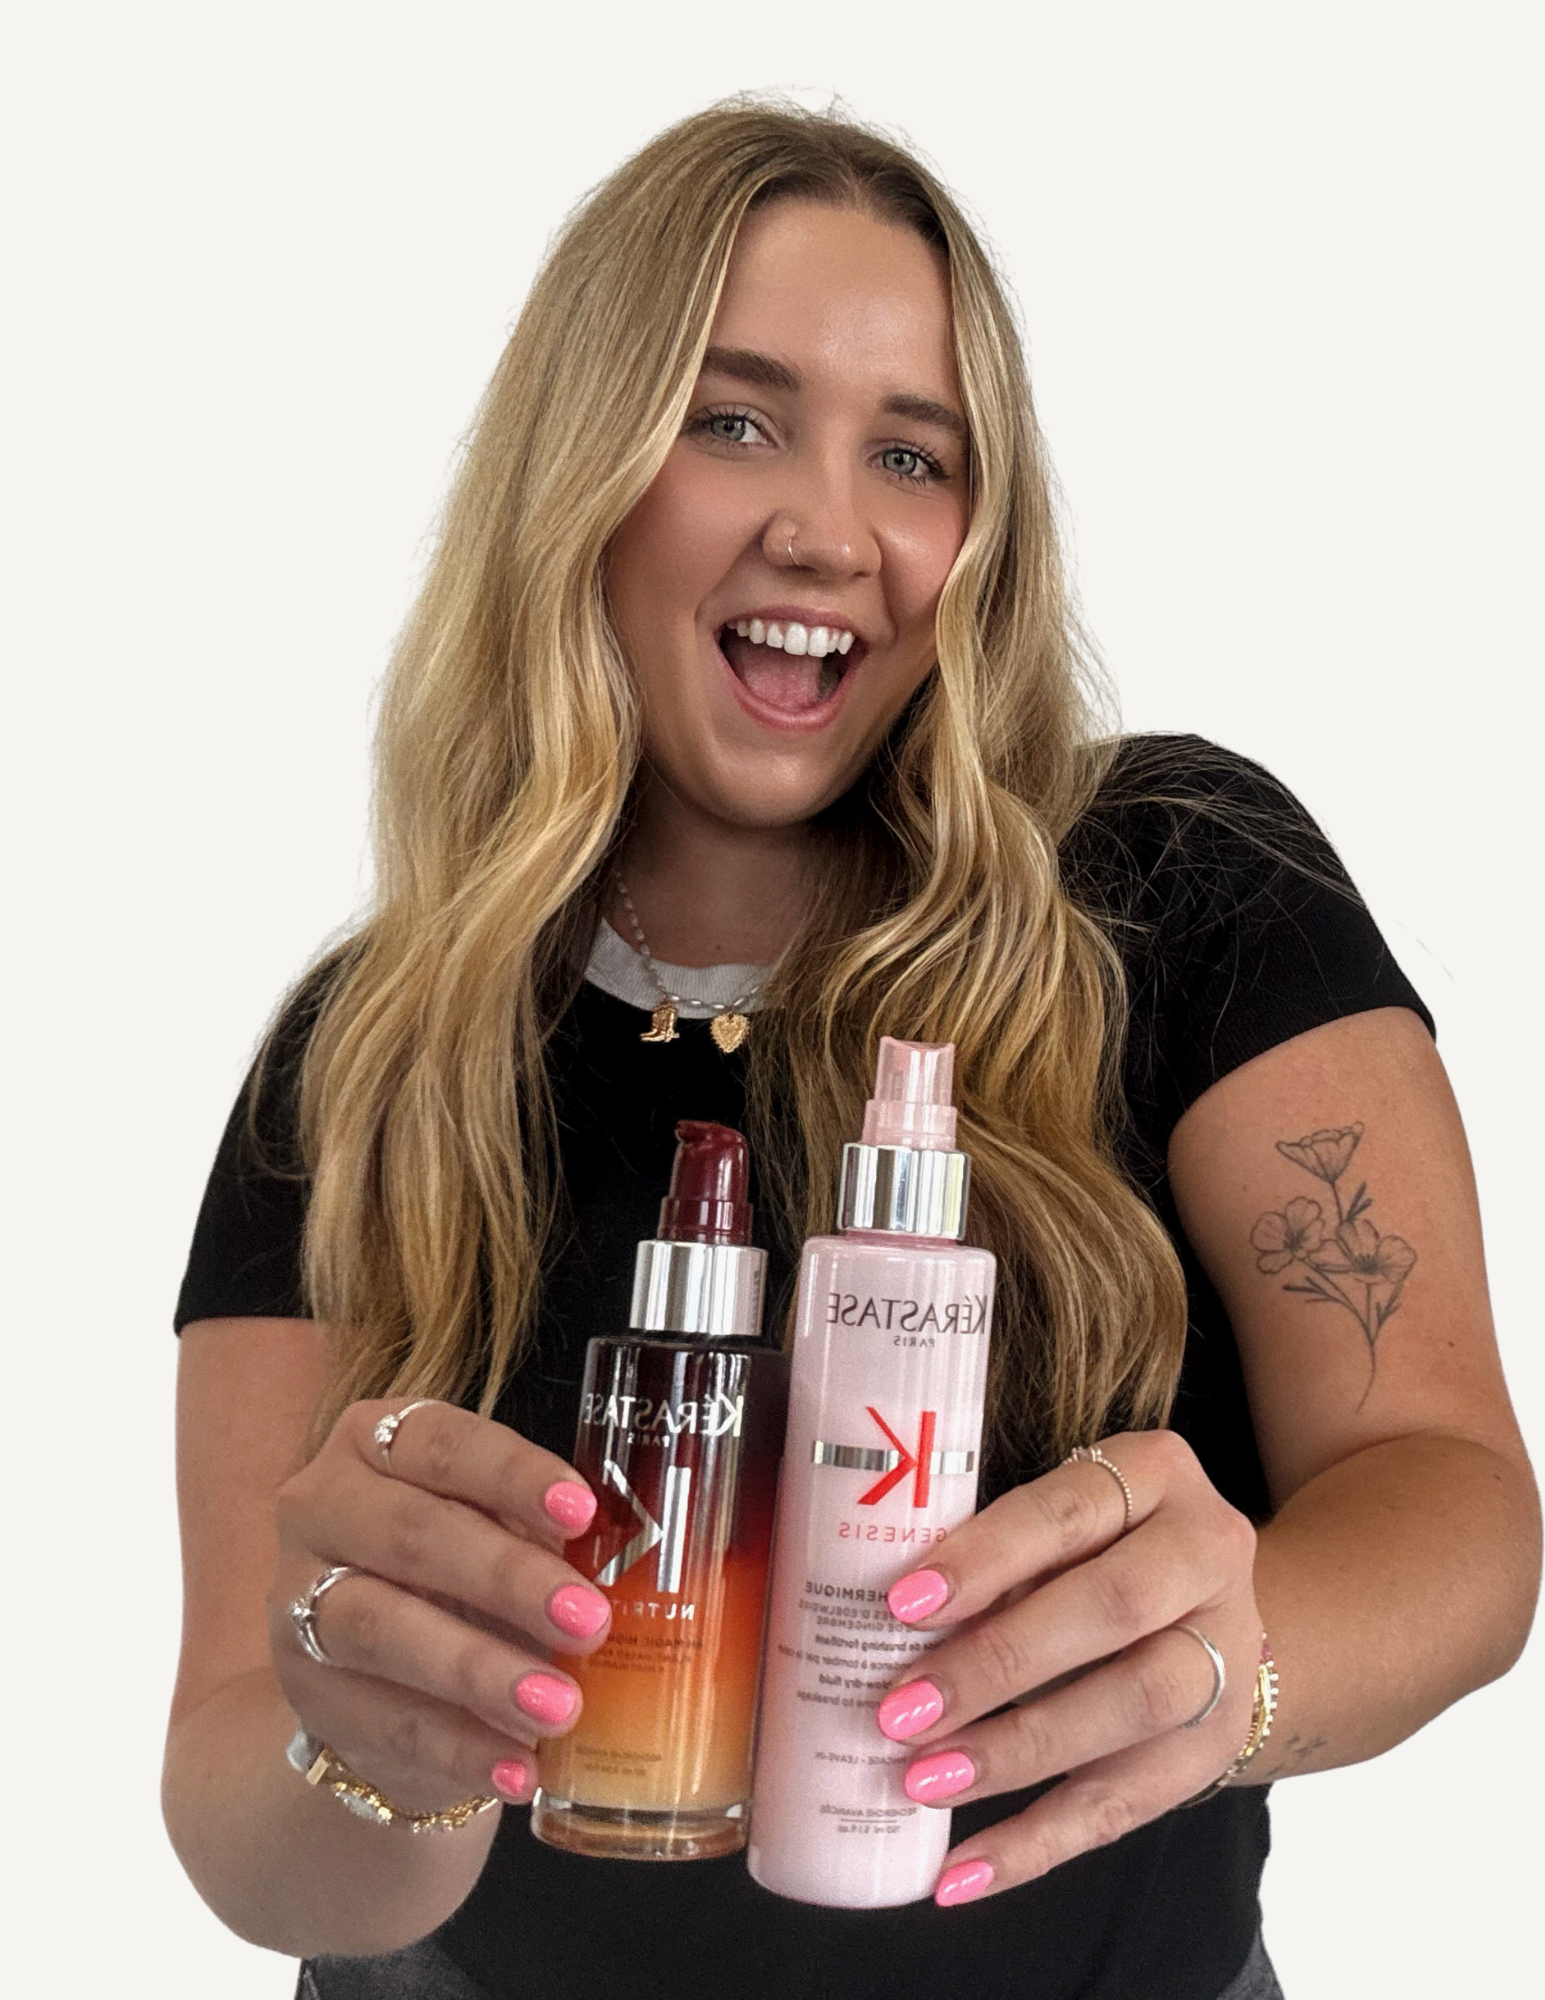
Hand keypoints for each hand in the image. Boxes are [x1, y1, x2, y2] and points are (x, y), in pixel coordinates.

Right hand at [268, 1400, 608, 1814]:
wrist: (380, 1672)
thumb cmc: (458, 1571)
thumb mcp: (494, 1528)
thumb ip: (541, 1529)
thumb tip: (632, 1554)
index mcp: (373, 1441)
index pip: (442, 1443)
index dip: (512, 1474)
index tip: (583, 1511)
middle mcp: (321, 1507)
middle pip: (412, 1533)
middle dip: (507, 1578)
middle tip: (591, 1621)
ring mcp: (297, 1601)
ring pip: (382, 1628)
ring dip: (480, 1670)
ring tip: (560, 1707)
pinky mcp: (305, 1693)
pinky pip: (386, 1722)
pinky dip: (461, 1748)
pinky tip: (520, 1769)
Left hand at [877, 1430, 1261, 1905]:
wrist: (1206, 1605)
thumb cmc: (1091, 1547)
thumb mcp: (1057, 1520)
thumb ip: (993, 1552)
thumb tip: (880, 1617)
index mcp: (1158, 1473)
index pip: (1069, 1508)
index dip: (986, 1556)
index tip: (903, 1603)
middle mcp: (1209, 1553)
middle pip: (1115, 1608)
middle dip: (999, 1662)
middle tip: (900, 1709)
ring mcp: (1227, 1652)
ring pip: (1136, 1706)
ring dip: (1017, 1750)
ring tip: (922, 1781)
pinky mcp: (1216, 1746)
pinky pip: (1128, 1804)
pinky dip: (1036, 1844)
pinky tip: (960, 1872)